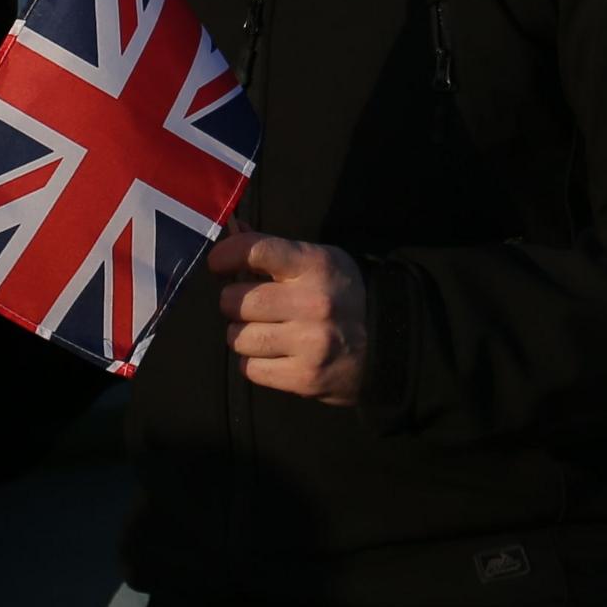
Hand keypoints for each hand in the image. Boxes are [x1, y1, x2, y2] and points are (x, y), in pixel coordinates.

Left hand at [209, 229, 368, 405]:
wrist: (388, 346)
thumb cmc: (342, 295)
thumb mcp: (318, 261)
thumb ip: (273, 250)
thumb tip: (230, 229)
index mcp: (316, 266)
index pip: (255, 251)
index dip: (225, 255)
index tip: (218, 263)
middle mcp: (313, 303)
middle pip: (236, 300)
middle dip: (234, 302)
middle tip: (249, 305)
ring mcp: (309, 343)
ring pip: (237, 337)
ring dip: (242, 334)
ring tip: (262, 330)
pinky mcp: (304, 377)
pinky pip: (250, 368)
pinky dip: (254, 362)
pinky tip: (273, 353)